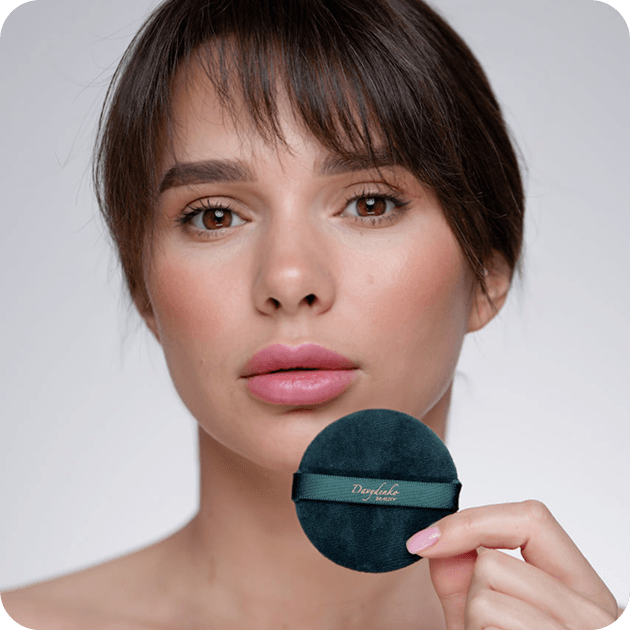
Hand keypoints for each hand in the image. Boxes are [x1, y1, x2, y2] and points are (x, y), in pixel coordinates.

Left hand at [406, 501, 620, 629]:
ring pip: (485, 597)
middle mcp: (594, 614)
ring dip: (470, 625)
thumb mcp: (484, 618)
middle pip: (492, 564)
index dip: (471, 521)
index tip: (425, 541)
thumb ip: (461, 575)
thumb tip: (438, 543)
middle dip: (468, 597)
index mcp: (584, 589)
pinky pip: (486, 625)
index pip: (532, 519)